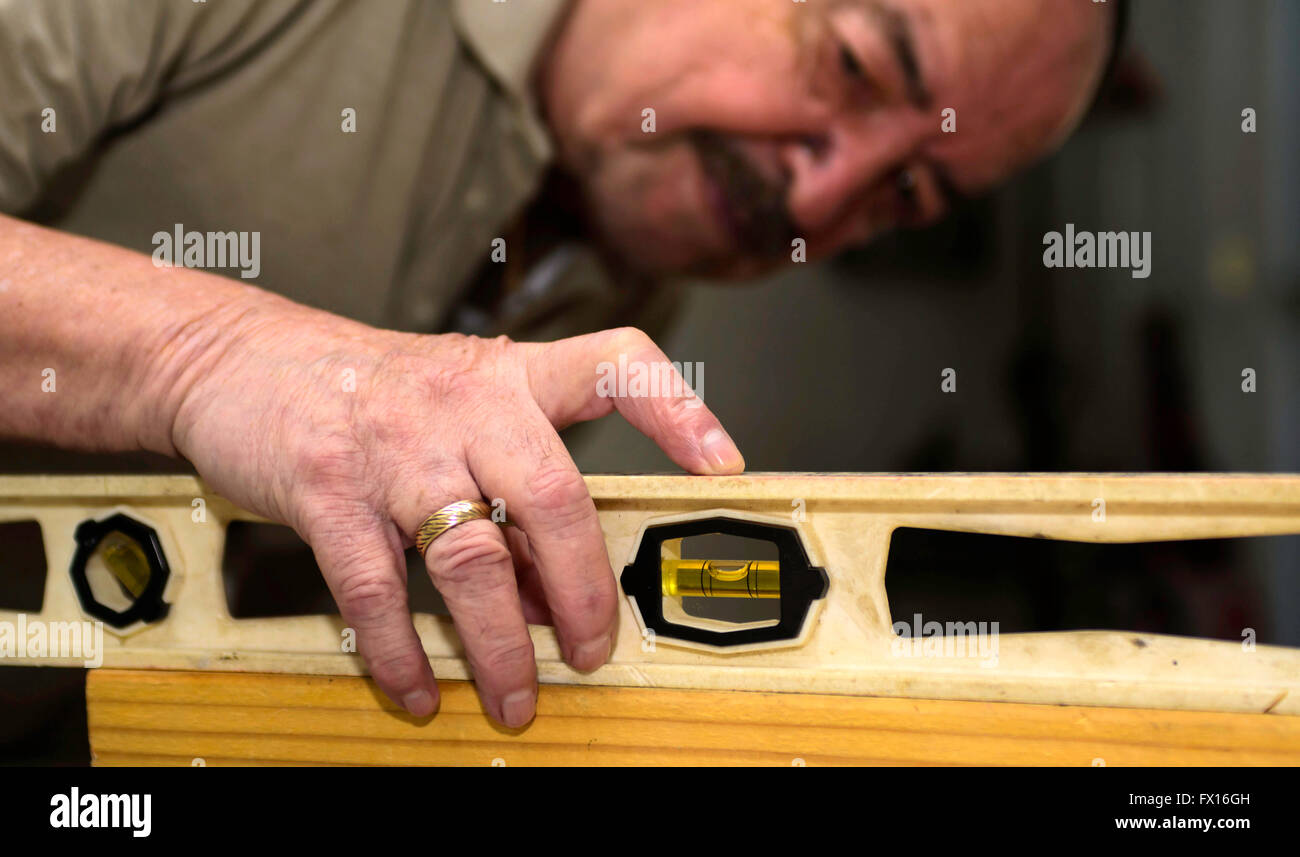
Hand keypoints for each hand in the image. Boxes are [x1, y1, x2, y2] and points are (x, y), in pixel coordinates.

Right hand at [169, 306, 743, 725]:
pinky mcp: (327, 490)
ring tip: (516, 697)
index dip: (676, 409)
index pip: (614, 365)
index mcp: (509, 374)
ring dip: (501, 644)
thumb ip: (508, 490)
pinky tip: (420, 689)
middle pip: (554, 497)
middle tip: (594, 650)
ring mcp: (394, 446)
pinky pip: (378, 590)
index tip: (722, 464)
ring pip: (472, 558)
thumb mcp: (453, 412)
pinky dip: (404, 653)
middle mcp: (463, 402)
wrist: (240, 359)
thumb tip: (550, 594)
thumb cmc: (367, 390)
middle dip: (584, 590)